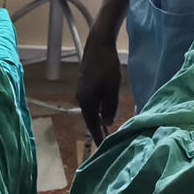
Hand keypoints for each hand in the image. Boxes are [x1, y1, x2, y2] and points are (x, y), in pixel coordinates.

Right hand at [76, 28, 121, 143]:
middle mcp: (81, 99)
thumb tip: (107, 123)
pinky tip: (104, 113)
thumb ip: (110, 107)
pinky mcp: (86, 85)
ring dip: (98, 121)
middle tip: (107, 141)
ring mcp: (82, 92)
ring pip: (91, 111)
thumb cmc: (107, 67)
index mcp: (86, 102)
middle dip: (98, 130)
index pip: (92, 124)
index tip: (103, 148)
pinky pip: (92, 103)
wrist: (98, 46)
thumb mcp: (112, 89)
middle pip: (90, 119)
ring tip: (107, 130)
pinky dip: (98, 111)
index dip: (98, 136)